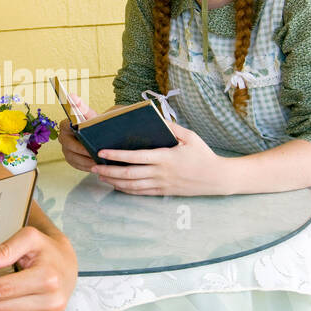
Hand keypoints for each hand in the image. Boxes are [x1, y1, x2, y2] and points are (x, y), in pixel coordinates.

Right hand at [57, 94, 98, 171]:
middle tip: (95, 155)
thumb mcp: (90, 116)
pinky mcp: (70, 159)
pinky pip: (76, 165)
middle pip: (70, 146)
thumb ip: (81, 106)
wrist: (97, 135)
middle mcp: (62, 137)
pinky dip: (86, 167)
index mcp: (65, 125)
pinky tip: (96, 167)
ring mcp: (65, 149)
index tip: (86, 139)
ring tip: (98, 163)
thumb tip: (71, 95)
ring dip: (85, 162)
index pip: (66, 128)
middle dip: (83, 151)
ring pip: (73, 158)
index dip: (76, 135)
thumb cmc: (93, 124)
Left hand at [91, 122, 229, 195]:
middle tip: (93, 167)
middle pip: (128, 174)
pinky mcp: (163, 192)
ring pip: (131, 186)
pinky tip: (116, 184)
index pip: (135, 157)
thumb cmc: (203, 154)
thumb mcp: (190, 136)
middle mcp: (160, 173)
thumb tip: (154, 118)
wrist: (216, 178)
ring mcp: (161, 184)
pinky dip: (125, 189)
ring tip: (100, 175)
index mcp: (165, 157)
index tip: (102, 152)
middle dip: (108, 171)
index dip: (116, 155)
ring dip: (113, 181)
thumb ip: (171, 127)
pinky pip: (139, 193)